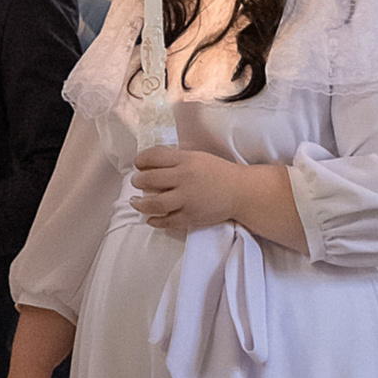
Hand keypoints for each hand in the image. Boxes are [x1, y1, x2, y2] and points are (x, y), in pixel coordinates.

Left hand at [129, 146, 248, 233]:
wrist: (241, 192)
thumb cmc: (218, 172)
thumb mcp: (197, 157)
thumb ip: (175, 158)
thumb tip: (150, 161)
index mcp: (186, 160)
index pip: (153, 157)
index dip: (140, 160)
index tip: (138, 164)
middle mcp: (184, 178)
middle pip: (149, 179)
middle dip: (138, 181)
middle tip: (136, 182)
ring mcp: (187, 199)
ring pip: (154, 203)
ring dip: (140, 203)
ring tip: (135, 202)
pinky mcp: (191, 217)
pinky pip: (167, 221)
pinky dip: (155, 220)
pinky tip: (150, 218)